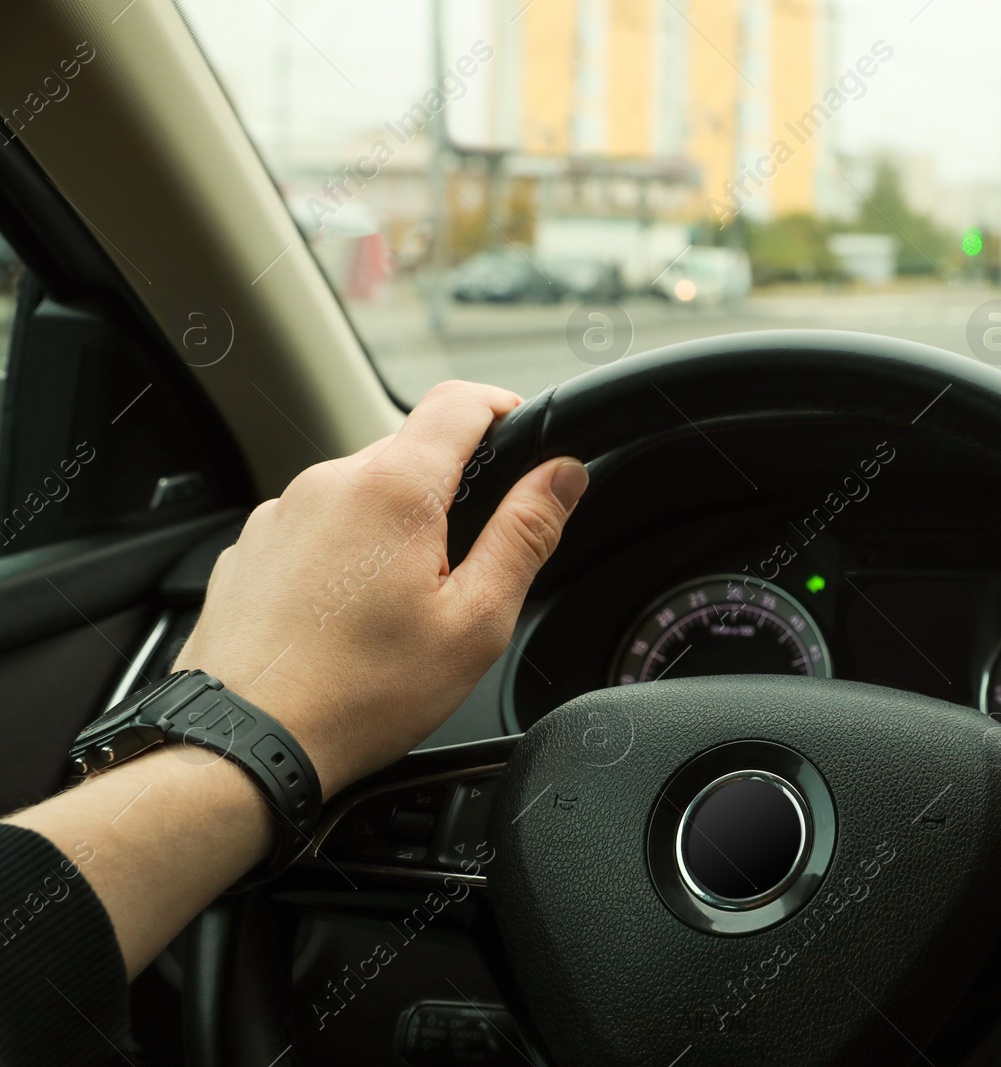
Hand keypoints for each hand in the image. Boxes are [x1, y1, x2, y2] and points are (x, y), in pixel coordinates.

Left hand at [173, 381, 588, 797]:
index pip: (460, 401)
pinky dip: (343, 558)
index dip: (503, 408)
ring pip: (361, 495)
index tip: (522, 435)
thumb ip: (526, 535)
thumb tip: (562, 476)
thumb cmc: (360, 695)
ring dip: (393, 531)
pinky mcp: (249, 548)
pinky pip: (316, 530)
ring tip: (398, 613)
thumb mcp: (475, 622)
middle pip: (410, 453)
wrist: (245, 745)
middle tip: (465, 571)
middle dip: (449, 495)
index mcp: (393, 488)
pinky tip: (347, 622)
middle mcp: (328, 483)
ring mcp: (280, 514)